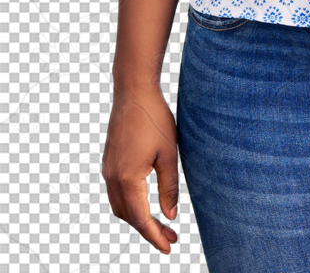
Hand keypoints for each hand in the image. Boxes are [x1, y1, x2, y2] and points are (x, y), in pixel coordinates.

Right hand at [102, 86, 179, 254]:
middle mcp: (112, 178)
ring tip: (161, 222)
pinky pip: (116, 193)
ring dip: (138, 218)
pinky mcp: (109, 162)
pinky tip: (146, 202)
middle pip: (128, 216)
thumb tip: (170, 215)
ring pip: (120, 206)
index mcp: (128, 178)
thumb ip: (169, 187)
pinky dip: (130, 204)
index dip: (154, 236)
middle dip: (148, 230)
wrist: (133, 92)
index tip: (168, 248)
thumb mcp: (168, 154)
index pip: (140, 218)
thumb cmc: (155, 119)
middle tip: (171, 236)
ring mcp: (108, 170)